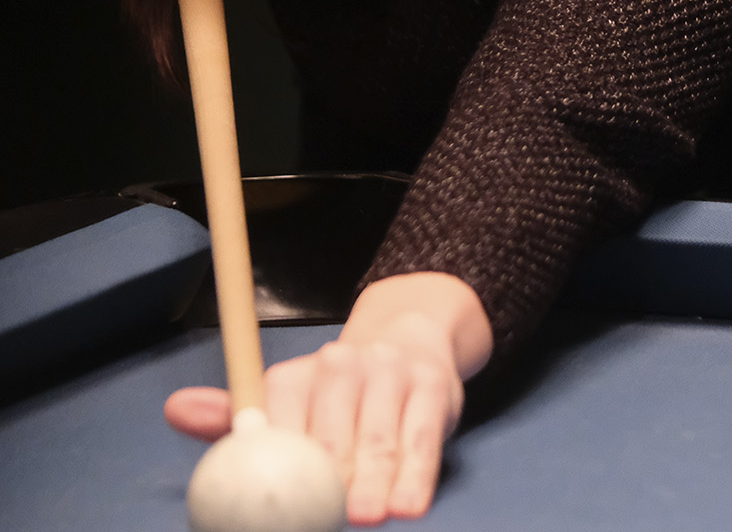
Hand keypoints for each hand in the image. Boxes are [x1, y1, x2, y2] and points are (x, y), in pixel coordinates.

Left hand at [166, 272, 493, 524]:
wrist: (409, 341)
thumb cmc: (336, 395)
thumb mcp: (288, 401)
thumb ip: (237, 417)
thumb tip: (175, 410)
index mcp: (297, 374)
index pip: (282, 417)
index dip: (279, 459)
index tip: (275, 498)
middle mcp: (343, 364)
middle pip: (335, 430)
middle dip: (332, 477)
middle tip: (329, 513)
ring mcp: (391, 373)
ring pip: (383, 437)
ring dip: (380, 481)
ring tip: (371, 516)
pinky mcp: (432, 388)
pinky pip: (424, 440)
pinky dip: (417, 476)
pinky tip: (411, 506)